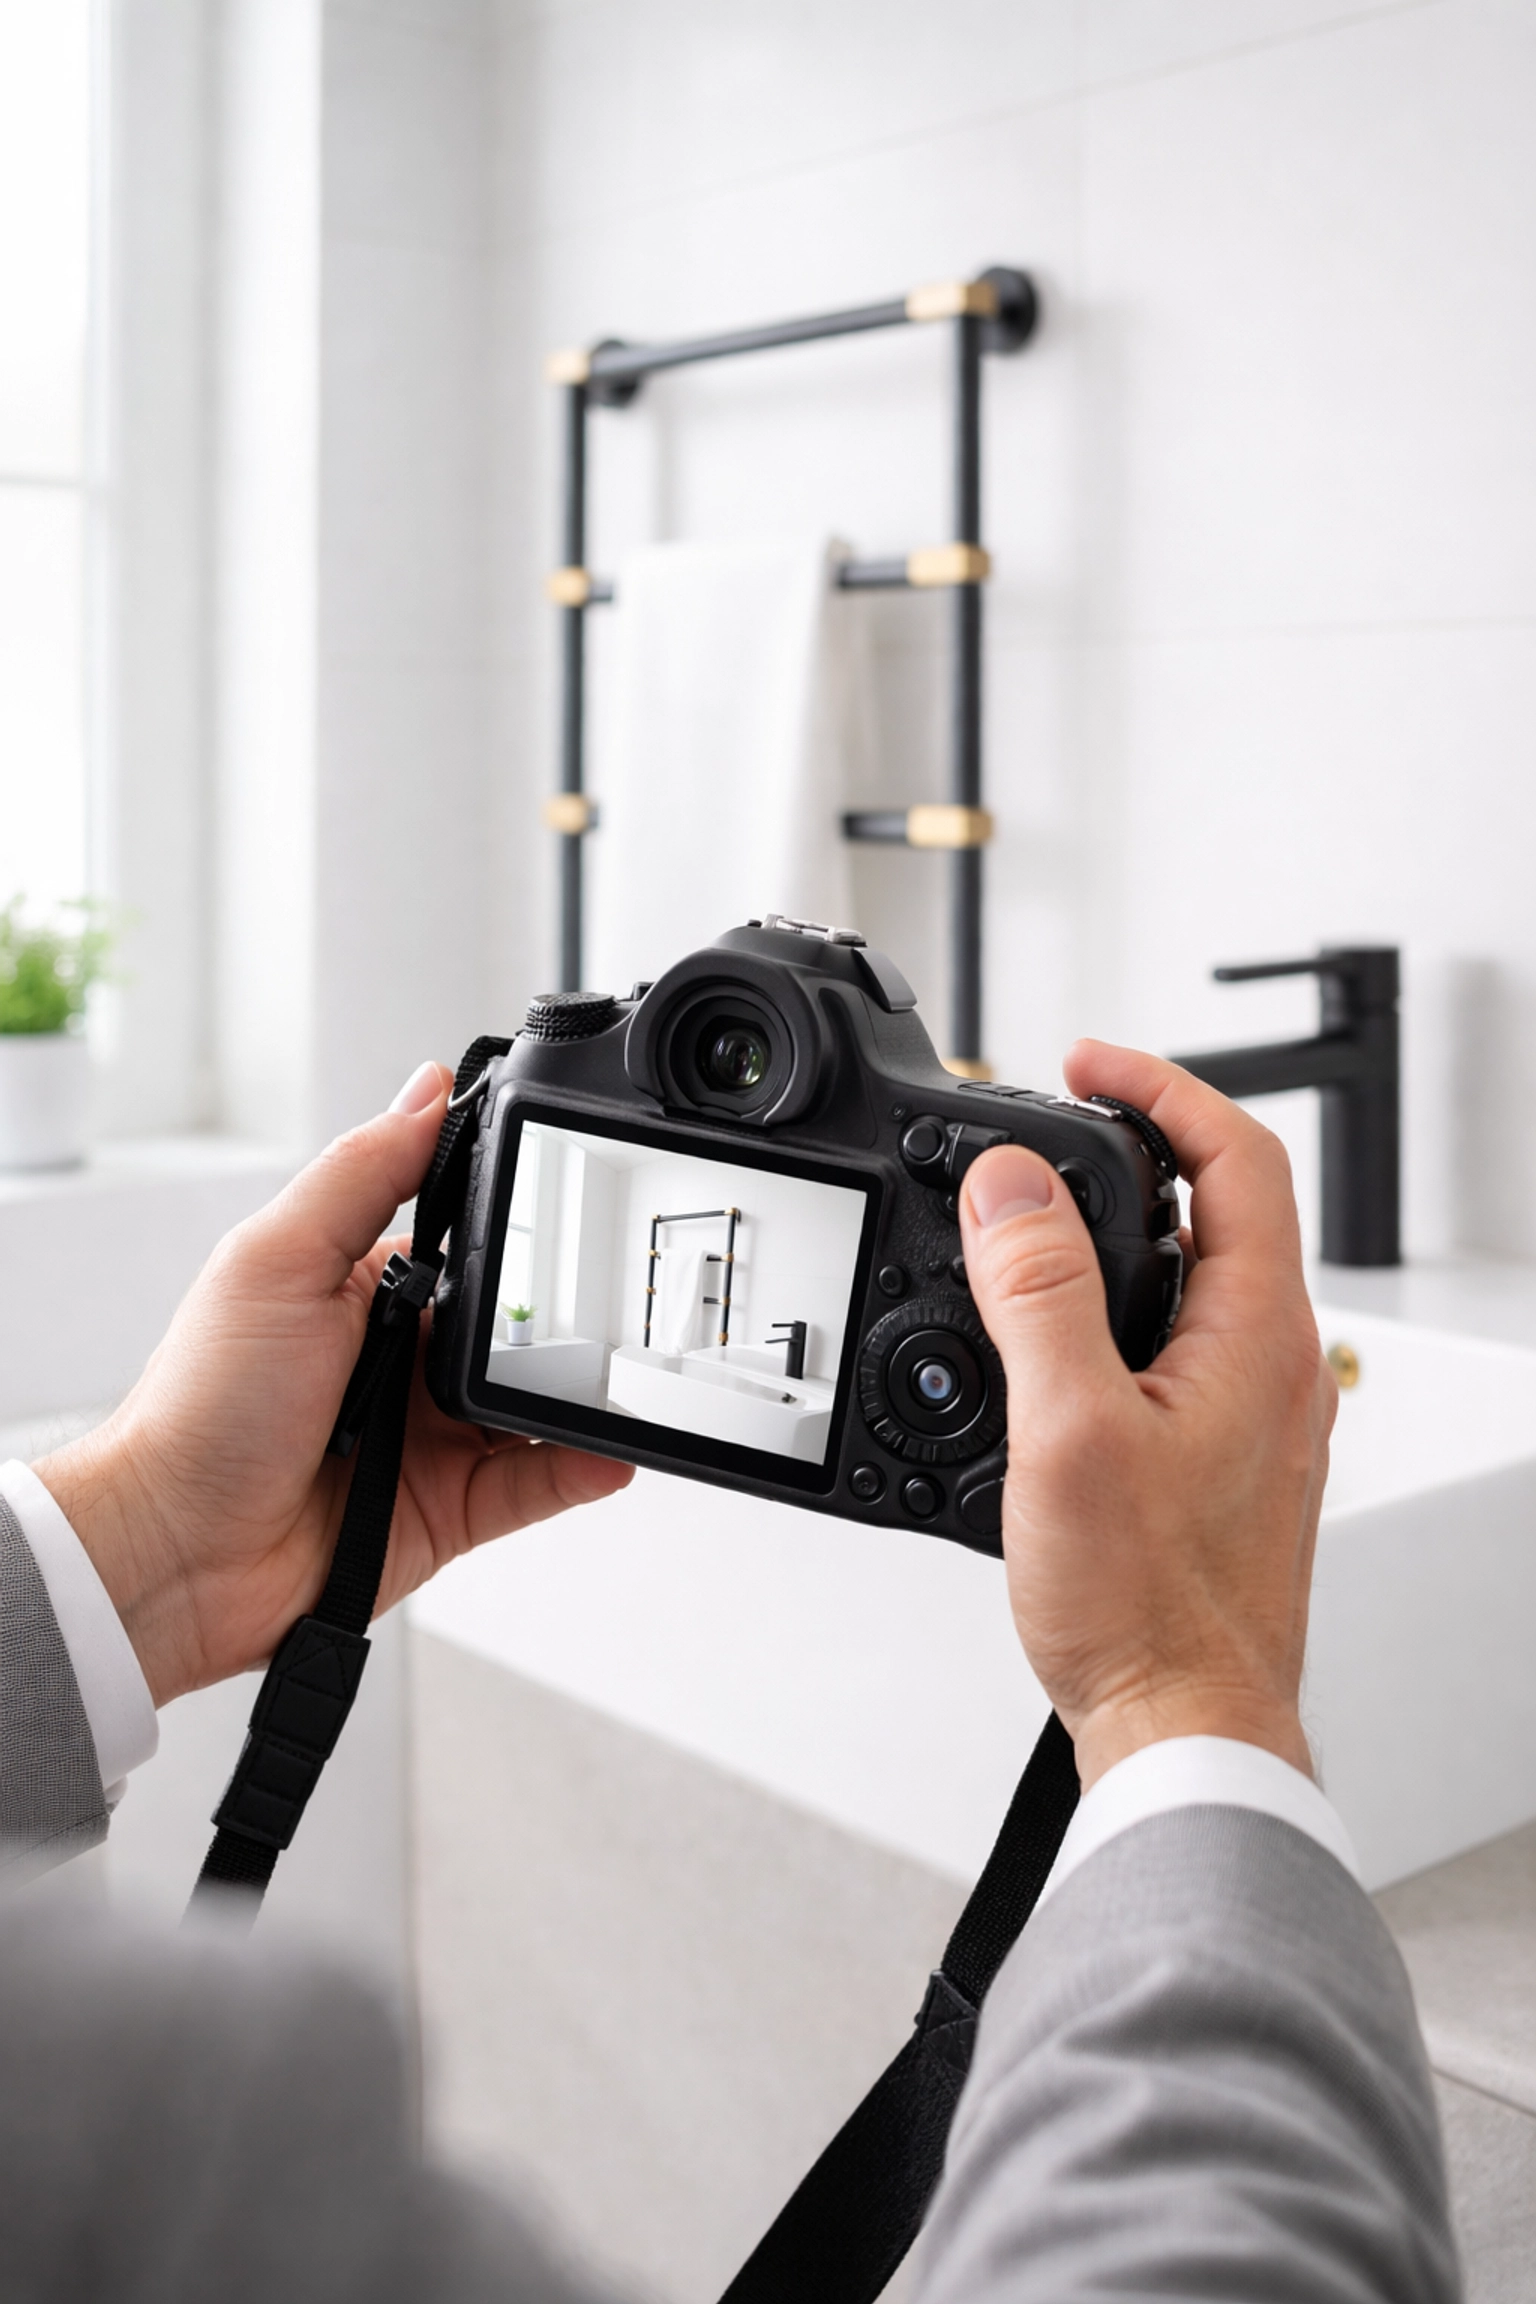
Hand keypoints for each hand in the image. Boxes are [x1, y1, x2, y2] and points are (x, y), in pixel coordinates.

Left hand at [36, 1063, 632, 1707]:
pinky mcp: (450, 1510)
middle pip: (519, 1327)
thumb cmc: (201, 1408)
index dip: (519, 1231)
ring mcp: (430, 1437)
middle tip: (602, 1310)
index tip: (573, 1213)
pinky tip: (608, 1449)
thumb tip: (428, 1088)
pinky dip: (579, 1466)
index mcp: (365, 1287)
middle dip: (564, 1320)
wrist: (177, 1554)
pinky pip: (536, 1483)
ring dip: (580, 1394)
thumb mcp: (278, 1260)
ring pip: (536, 1405)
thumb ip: (362, 1173)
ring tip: (621, 1380)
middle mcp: (403, 1359)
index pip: (470, 1243)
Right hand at [959, 1044, 1335, 1791]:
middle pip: (1216, 1208)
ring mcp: (1250, 1414)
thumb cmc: (1150, 1609)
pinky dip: (1106, 1313)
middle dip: (1125, 1151)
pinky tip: (1042, 1350)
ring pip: (1186, 1282)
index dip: (1161, 1089)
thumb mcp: (1071, 1434)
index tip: (1086, 1063)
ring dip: (1107, 1237)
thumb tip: (1012, 1187)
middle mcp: (1272, 1365)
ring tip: (1018, 1233)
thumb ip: (1039, 1299)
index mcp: (1261, 1336)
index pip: (1238, 1157)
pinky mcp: (1216, 1458)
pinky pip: (1168, 1347)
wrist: (1185, 1727)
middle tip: (1037, 1138)